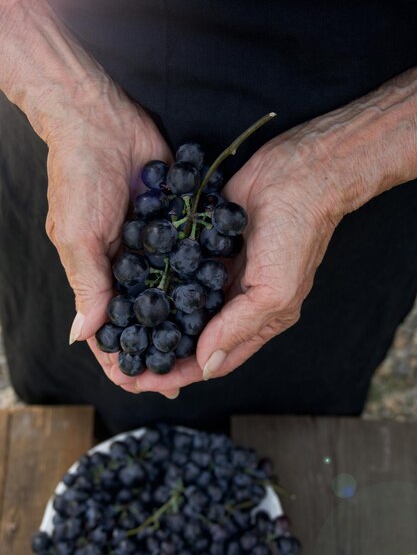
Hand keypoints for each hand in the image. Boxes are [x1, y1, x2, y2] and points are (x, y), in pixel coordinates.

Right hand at [44, 77, 184, 395]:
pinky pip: (189, 258)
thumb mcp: (77, 235)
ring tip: (207, 347)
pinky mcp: (175, 226)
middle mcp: (128, 268)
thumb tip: (82, 336)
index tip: (139, 385)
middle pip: (145, 319)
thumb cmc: (79, 178)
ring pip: (171, 295)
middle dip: (159, 349)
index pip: (109, 329)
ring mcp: (153, 248)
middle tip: (181, 377)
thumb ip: (87, 284)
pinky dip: (200, 279)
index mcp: (99, 275)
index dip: (120, 359)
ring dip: (184, 321)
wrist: (103, 123)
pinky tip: (220, 300)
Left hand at [114, 120, 343, 395]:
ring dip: (153, 320)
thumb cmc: (297, 234)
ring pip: (181, 307)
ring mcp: (220, 273)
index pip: (213, 359)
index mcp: (258, 319)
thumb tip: (205, 364)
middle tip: (122, 365)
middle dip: (160, 353)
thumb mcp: (275, 290)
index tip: (143, 382)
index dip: (179, 374)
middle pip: (193, 338)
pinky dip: (155, 280)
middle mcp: (235, 301)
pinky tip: (129, 287)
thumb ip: (239, 327)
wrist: (299, 172)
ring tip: (120, 331)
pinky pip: (177, 268)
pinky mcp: (206, 244)